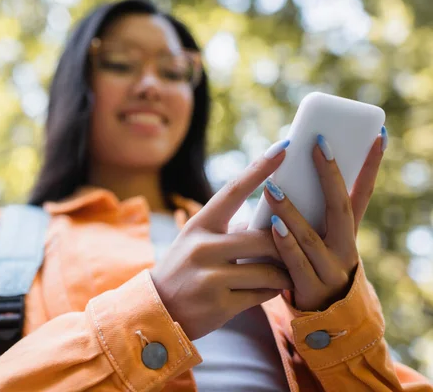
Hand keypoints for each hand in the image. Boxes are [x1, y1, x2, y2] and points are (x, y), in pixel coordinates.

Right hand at [150, 140, 293, 340]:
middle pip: (264, 238)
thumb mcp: (197, 242)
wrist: (157, 311)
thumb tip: (269, 215)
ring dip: (284, 272)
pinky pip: (264, 294)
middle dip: (286, 243)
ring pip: (269, 270)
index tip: (284, 146)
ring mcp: (210, 277)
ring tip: (286, 272)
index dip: (260, 168)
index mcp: (199, 226)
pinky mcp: (219, 305)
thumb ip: (229, 229)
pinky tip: (269, 289)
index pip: (233, 191)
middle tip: (300, 244)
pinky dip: (273, 291)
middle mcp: (202, 248)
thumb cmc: (184, 270)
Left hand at [265, 130, 386, 311]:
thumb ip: (308, 211)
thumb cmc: (312, 264)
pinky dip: (284, 245)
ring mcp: (330, 269)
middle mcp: (345, 247)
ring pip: (311, 236)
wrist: (322, 317)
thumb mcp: (319, 237)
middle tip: (317, 144)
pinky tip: (273, 227)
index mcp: (347, 231)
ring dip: (291, 211)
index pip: (363, 193)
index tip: (377, 135)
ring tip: (272, 187)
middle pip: (340, 207)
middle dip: (330, 174)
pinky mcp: (310, 289)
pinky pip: (295, 263)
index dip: (371, 165)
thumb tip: (284, 170)